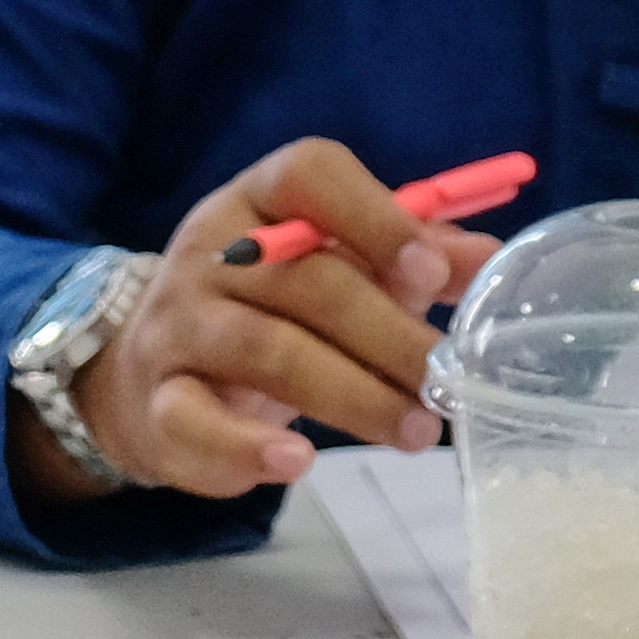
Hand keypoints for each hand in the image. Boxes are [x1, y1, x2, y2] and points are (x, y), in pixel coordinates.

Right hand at [35, 139, 508, 502]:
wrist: (149, 372)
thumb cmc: (269, 308)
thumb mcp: (334, 266)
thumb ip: (409, 258)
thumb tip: (489, 259)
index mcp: (258, 201)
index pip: (308, 176)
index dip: (373, 216)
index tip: (429, 273)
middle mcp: (210, 254)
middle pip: (306, 283)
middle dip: (389, 336)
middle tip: (447, 383)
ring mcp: (178, 327)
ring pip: (266, 353)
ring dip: (353, 396)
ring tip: (415, 431)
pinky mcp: (158, 402)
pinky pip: (194, 422)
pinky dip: (245, 446)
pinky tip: (298, 462)